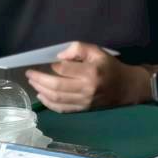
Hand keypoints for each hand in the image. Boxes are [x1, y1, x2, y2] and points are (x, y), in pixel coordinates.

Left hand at [25, 42, 142, 112]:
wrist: (128, 87)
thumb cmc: (111, 67)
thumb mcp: (98, 52)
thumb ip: (78, 48)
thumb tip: (59, 58)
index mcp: (90, 73)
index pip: (63, 69)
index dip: (52, 66)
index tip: (48, 63)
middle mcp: (86, 89)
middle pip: (56, 86)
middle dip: (39, 79)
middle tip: (29, 74)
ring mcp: (84, 101)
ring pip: (56, 98)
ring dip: (41, 90)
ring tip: (33, 83)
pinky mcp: (83, 109)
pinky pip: (62, 109)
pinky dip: (49, 103)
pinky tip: (42, 96)